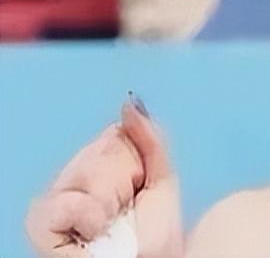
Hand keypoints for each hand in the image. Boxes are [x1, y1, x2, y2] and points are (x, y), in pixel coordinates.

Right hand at [26, 98, 183, 257]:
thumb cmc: (156, 235)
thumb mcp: (161, 178)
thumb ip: (150, 138)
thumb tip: (130, 101)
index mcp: (96, 168)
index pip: (112, 135)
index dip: (135, 161)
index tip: (140, 186)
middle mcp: (69, 182)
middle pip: (98, 151)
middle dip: (124, 180)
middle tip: (127, 209)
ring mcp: (52, 203)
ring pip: (85, 171)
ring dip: (110, 200)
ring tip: (112, 223)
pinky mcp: (40, 226)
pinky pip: (66, 202)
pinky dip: (90, 216)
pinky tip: (97, 230)